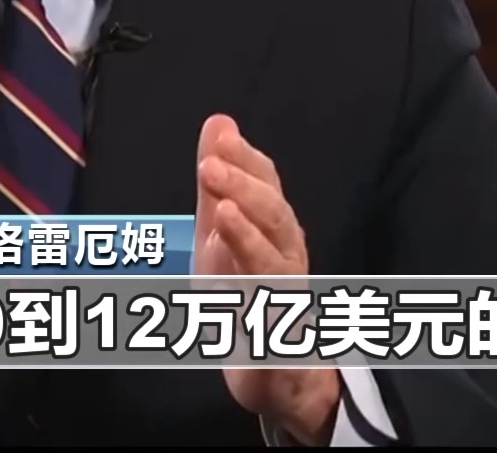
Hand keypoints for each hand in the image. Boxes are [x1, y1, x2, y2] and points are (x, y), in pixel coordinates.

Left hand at [194, 114, 340, 444]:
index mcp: (274, 231)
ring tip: (222, 214)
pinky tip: (222, 270)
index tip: (220, 135)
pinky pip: (265, 317)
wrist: (278, 373)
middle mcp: (287, 259)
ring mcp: (285, 301)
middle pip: (276, 218)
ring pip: (275, 264)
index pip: (268, 186)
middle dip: (245, 190)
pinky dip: (246, 296)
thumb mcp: (223, 234)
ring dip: (248, 238)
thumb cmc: (246, 295)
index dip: (246, 160)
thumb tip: (218, 122)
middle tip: (209, 165)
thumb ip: (219, 184)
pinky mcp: (276, 341)